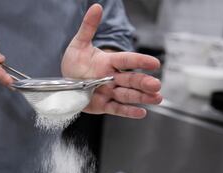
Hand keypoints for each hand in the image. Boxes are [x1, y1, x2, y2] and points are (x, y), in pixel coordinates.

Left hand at [61, 4, 161, 118]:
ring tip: (157, 98)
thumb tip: (95, 7)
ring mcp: (109, 92)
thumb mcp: (79, 44)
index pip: (126, 60)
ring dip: (141, 97)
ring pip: (127, 95)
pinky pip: (117, 109)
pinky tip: (141, 112)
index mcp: (108, 62)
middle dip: (143, 83)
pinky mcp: (103, 106)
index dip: (140, 61)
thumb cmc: (75, 63)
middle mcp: (111, 78)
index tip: (154, 63)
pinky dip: (128, 111)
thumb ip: (88, 27)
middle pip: (130, 80)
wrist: (66, 83)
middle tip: (156, 85)